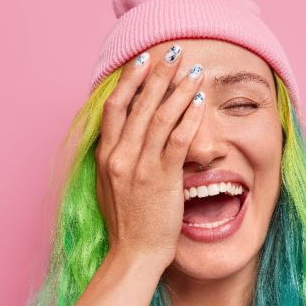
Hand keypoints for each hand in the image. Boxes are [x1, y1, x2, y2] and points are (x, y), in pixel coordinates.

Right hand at [95, 44, 205, 269]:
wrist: (134, 255)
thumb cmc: (127, 224)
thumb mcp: (110, 186)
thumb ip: (116, 160)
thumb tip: (124, 139)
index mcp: (105, 157)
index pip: (114, 107)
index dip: (128, 80)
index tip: (141, 61)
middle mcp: (120, 156)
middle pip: (138, 103)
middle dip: (157, 74)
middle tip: (172, 51)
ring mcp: (140, 166)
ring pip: (160, 116)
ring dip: (178, 88)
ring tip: (193, 70)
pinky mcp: (162, 178)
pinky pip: (178, 139)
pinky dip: (189, 117)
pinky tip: (199, 101)